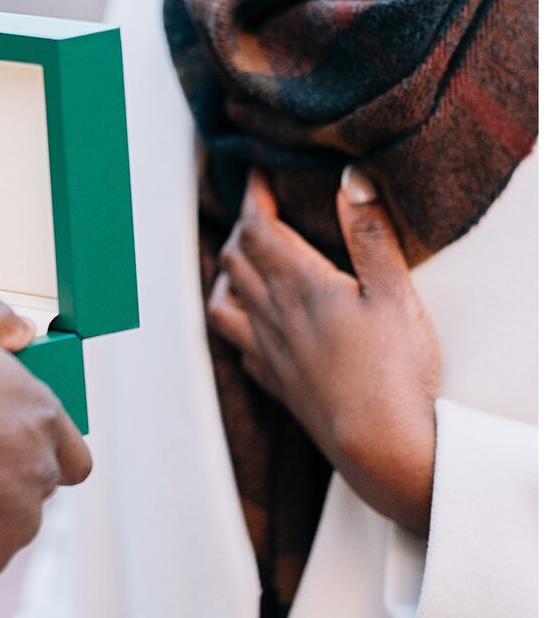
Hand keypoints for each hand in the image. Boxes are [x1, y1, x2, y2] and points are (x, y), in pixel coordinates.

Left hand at [207, 167, 439, 532]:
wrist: (380, 445)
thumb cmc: (395, 369)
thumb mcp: (395, 293)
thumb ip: (371, 236)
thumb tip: (350, 180)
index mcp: (300, 286)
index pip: (258, 228)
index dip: (252, 196)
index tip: (257, 172)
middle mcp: (272, 315)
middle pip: (235, 259)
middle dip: (241, 228)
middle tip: (258, 210)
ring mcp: (268, 351)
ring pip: (222, 301)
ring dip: (226, 275)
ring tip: (239, 262)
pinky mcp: (275, 383)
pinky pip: (238, 345)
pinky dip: (236, 323)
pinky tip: (250, 325)